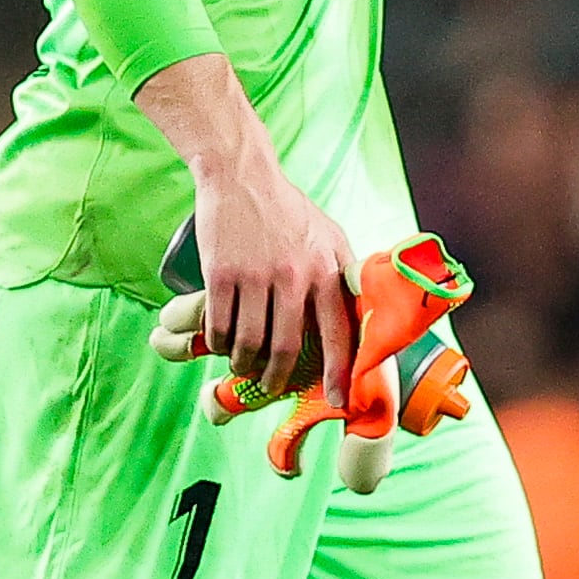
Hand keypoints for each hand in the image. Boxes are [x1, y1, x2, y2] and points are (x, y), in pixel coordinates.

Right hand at [183, 144, 356, 406]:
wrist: (242, 176)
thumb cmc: (289, 210)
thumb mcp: (330, 236)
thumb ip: (343, 275)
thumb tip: (359, 319)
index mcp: (326, 270)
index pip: (338, 334)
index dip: (339, 374)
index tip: (339, 402)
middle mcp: (294, 276)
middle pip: (285, 348)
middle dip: (277, 378)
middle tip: (271, 387)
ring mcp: (255, 275)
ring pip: (249, 342)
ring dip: (244, 364)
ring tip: (243, 365)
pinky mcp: (221, 273)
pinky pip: (219, 325)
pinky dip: (219, 343)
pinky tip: (221, 344)